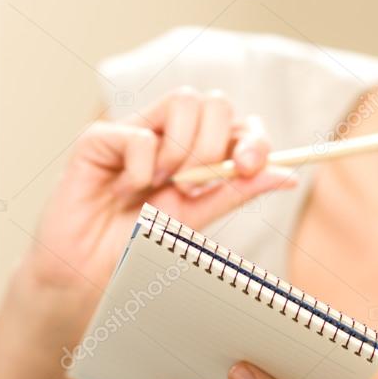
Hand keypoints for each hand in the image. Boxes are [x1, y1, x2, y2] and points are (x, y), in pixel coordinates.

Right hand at [24, 87, 298, 294]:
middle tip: (195, 187)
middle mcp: (169, 136)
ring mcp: (135, 132)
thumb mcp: (198, 220)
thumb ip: (237, 192)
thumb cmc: (138, 247)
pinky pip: (137, 134)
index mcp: (198, 153)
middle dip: (216, 145)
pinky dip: (142, 167)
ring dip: (184, 150)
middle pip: (216, 102)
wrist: (89, 277)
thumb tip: (289, 175)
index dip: (253, 138)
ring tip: (164, 187)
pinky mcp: (98, 140)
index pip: (239, 125)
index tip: (250, 165)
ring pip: (183, 101)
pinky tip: (126, 191)